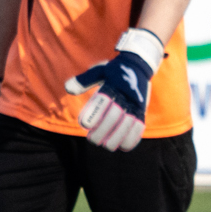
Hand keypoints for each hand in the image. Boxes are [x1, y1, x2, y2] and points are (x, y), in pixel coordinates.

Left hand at [64, 28, 163, 150]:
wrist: (139, 64)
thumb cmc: (114, 71)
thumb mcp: (99, 70)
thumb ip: (84, 80)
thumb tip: (68, 89)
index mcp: (114, 83)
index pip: (103, 100)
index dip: (94, 113)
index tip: (84, 124)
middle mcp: (126, 94)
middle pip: (115, 115)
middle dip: (103, 130)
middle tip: (92, 140)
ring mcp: (136, 103)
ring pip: (129, 123)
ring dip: (117, 137)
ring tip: (105, 145)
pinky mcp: (142, 110)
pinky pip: (140, 126)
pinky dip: (133, 138)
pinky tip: (122, 147)